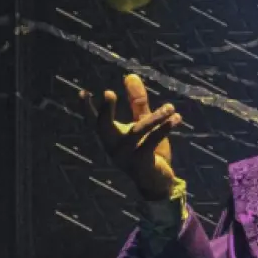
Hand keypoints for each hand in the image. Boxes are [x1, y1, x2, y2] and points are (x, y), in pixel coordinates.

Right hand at [80, 74, 181, 200]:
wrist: (157, 183)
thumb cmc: (147, 151)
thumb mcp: (142, 124)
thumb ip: (137, 102)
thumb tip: (130, 75)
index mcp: (109, 137)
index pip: (93, 120)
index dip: (86, 108)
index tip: (82, 92)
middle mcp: (112, 146)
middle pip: (104, 126)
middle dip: (106, 110)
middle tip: (108, 93)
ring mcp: (125, 156)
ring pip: (137, 131)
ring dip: (156, 117)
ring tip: (170, 107)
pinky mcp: (141, 163)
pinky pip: (152, 141)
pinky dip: (164, 129)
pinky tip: (176, 119)